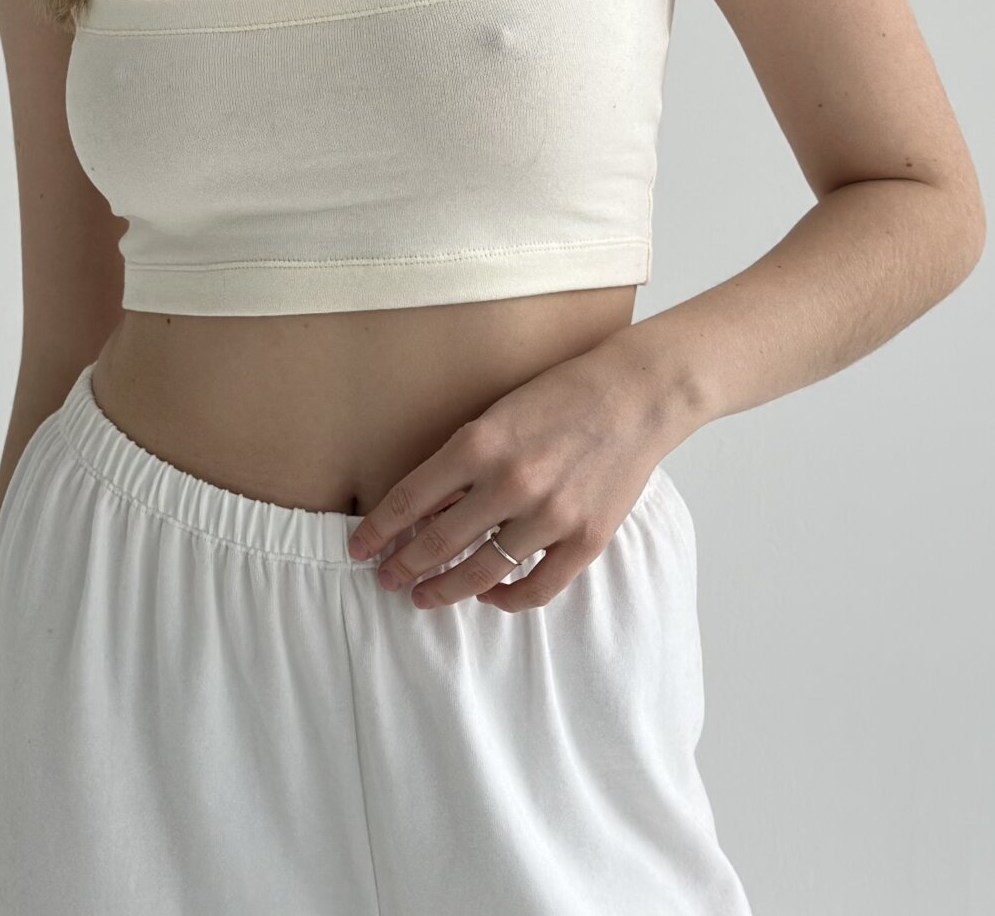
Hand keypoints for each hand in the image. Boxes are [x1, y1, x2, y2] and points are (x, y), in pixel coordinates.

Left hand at [346, 340, 675, 611]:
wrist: (635, 394)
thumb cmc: (561, 395)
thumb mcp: (498, 414)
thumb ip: (463, 461)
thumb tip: (422, 509)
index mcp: (480, 443)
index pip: (410, 500)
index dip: (377, 531)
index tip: (358, 549)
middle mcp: (510, 483)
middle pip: (437, 543)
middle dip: (402, 567)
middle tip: (385, 580)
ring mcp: (551, 515)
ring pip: (481, 574)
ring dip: (444, 590)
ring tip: (424, 596)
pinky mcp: (586, 539)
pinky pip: (537, 588)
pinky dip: (507, 599)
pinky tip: (489, 595)